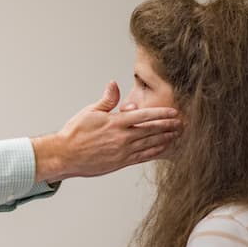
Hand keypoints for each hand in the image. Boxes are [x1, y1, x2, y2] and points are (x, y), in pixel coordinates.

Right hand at [32, 81, 179, 181]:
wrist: (65, 155)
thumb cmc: (74, 133)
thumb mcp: (90, 112)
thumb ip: (106, 99)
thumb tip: (114, 84)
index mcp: (116, 123)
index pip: (144, 116)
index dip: (161, 113)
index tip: (174, 112)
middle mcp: (122, 138)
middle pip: (151, 130)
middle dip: (168, 126)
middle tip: (182, 123)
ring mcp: (122, 152)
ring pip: (149, 144)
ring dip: (165, 139)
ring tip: (176, 135)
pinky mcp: (120, 162)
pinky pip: (142, 157)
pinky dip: (154, 152)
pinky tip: (162, 149)